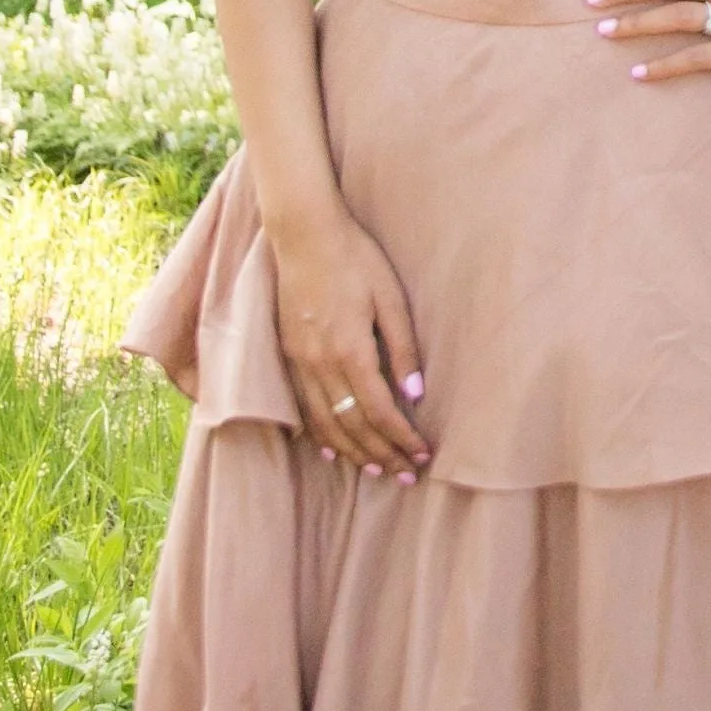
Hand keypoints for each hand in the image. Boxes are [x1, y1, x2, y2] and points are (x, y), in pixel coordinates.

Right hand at [263, 204, 427, 479]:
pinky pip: (303, 407)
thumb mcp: (391, 298)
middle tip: (406, 475)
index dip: (401, 438)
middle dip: (382, 454)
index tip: (422, 455)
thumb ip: (404, 348)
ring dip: (353, 451)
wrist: (304, 234)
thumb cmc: (356, 259)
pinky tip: (331, 450)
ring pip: (326, 423)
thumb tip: (416, 395)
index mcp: (351, 349)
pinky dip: (320, 433)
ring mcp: (299, 361)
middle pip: (353, 425)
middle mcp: (321, 363)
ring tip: (376, 471)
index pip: (379, 411)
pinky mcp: (288, 354)